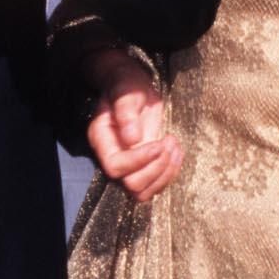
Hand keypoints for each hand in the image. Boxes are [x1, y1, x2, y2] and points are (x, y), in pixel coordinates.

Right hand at [84, 48, 180, 200]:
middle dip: (156, 168)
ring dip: (166, 173)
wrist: (133, 88)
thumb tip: (131, 139)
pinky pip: (156, 185)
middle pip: (131, 185)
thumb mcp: (127, 92)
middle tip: (168, 142)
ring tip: (173, 145)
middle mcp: (112, 156)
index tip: (159, 142)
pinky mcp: (143, 167)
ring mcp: (128, 165)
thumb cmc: (128, 86)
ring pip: (144, 192)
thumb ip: (126, 112)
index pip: (115, 166)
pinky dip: (171, 172)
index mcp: (102, 139)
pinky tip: (176, 150)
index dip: (139, 160)